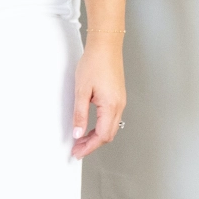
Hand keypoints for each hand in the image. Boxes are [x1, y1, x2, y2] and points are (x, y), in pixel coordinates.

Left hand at [72, 35, 125, 156]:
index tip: (77, 152)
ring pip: (110, 127)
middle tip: (77, 149)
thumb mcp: (81, 91)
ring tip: (81, 140)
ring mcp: (120, 101)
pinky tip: (90, 126)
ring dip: (97, 136)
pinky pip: (111, 118)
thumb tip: (78, 133)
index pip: (102, 136)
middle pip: (108, 135)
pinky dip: (101, 127)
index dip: (89, 147)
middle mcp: (119, 106)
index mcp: (110, 106)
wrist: (106, 46)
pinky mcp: (118, 97)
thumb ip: (80, 115)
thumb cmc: (94, 63)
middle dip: (92, 145)